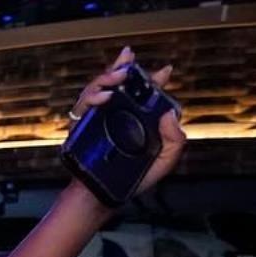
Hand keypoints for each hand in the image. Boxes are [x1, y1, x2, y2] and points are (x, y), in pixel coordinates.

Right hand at [70, 46, 186, 201]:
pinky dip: (92, 97)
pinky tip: (104, 97)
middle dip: (122, 67)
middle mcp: (115, 115)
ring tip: (118, 75)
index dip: (152, 79)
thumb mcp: (164, 160)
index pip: (144, 93)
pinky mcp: (81, 126)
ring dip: (106, 77)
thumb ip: (174, 140)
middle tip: (129, 60)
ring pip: (97, 88)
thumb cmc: (134, 178)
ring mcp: (97, 119)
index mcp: (136, 119)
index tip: (165, 70)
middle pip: (116, 84)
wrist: (105, 196)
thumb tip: (169, 114)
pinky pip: (82, 106)